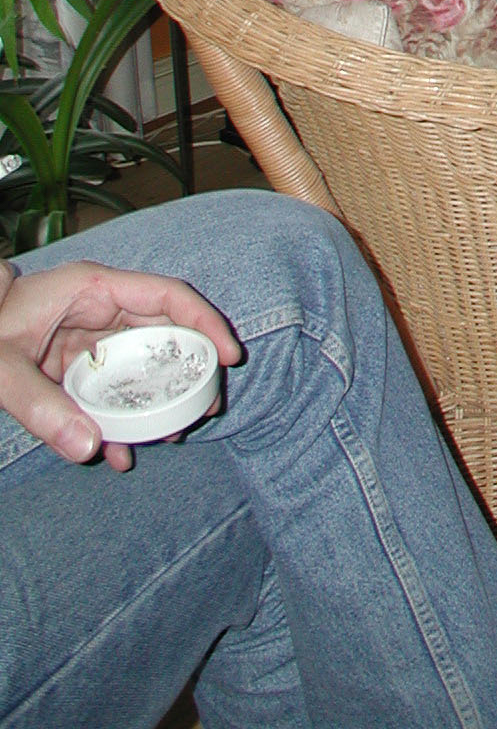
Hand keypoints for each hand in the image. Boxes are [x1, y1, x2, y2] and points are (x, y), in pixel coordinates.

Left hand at [0, 257, 240, 471]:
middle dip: (189, 370)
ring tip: (170, 435)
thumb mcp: (2, 367)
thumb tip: (89, 448)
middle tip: (206, 408)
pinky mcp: (76, 363)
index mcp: (94, 289)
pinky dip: (119, 420)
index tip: (228, 357)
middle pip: (164, 333)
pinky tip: (120, 452)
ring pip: (141, 364)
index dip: (205, 322)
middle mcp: (101, 309)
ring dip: (157, 400)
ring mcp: (90, 336)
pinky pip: (110, 390)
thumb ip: (40, 405)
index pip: (167, 297)